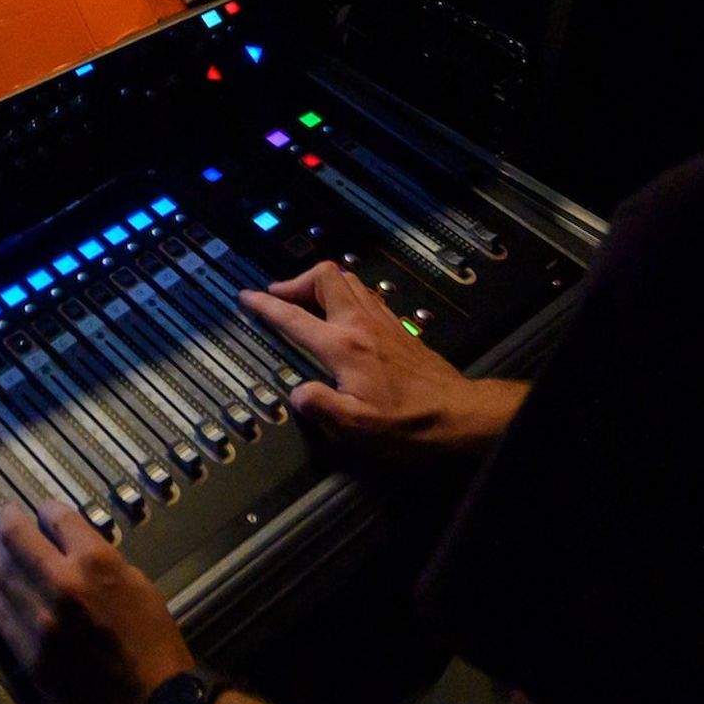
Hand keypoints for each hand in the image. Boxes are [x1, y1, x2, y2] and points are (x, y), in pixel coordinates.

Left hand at [0, 500, 197, 703]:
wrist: (152, 701)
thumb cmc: (153, 643)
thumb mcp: (138, 584)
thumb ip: (101, 560)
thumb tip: (72, 547)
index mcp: (96, 562)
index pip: (58, 518)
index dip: (47, 509)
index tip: (43, 511)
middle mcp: (62, 584)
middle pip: (19, 538)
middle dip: (8, 521)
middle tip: (3, 516)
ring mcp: (40, 619)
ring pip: (3, 571)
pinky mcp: (28, 650)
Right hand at [239, 261, 524, 460]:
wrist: (456, 412)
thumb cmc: (407, 423)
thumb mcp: (357, 427)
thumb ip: (320, 406)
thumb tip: (297, 393)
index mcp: (343, 347)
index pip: (295, 318)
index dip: (266, 306)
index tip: (247, 298)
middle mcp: (361, 325)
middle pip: (325, 277)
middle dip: (297, 281)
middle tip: (280, 296)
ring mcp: (381, 321)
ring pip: (347, 280)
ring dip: (321, 283)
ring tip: (306, 300)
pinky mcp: (397, 326)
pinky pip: (365, 294)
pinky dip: (345, 293)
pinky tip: (342, 312)